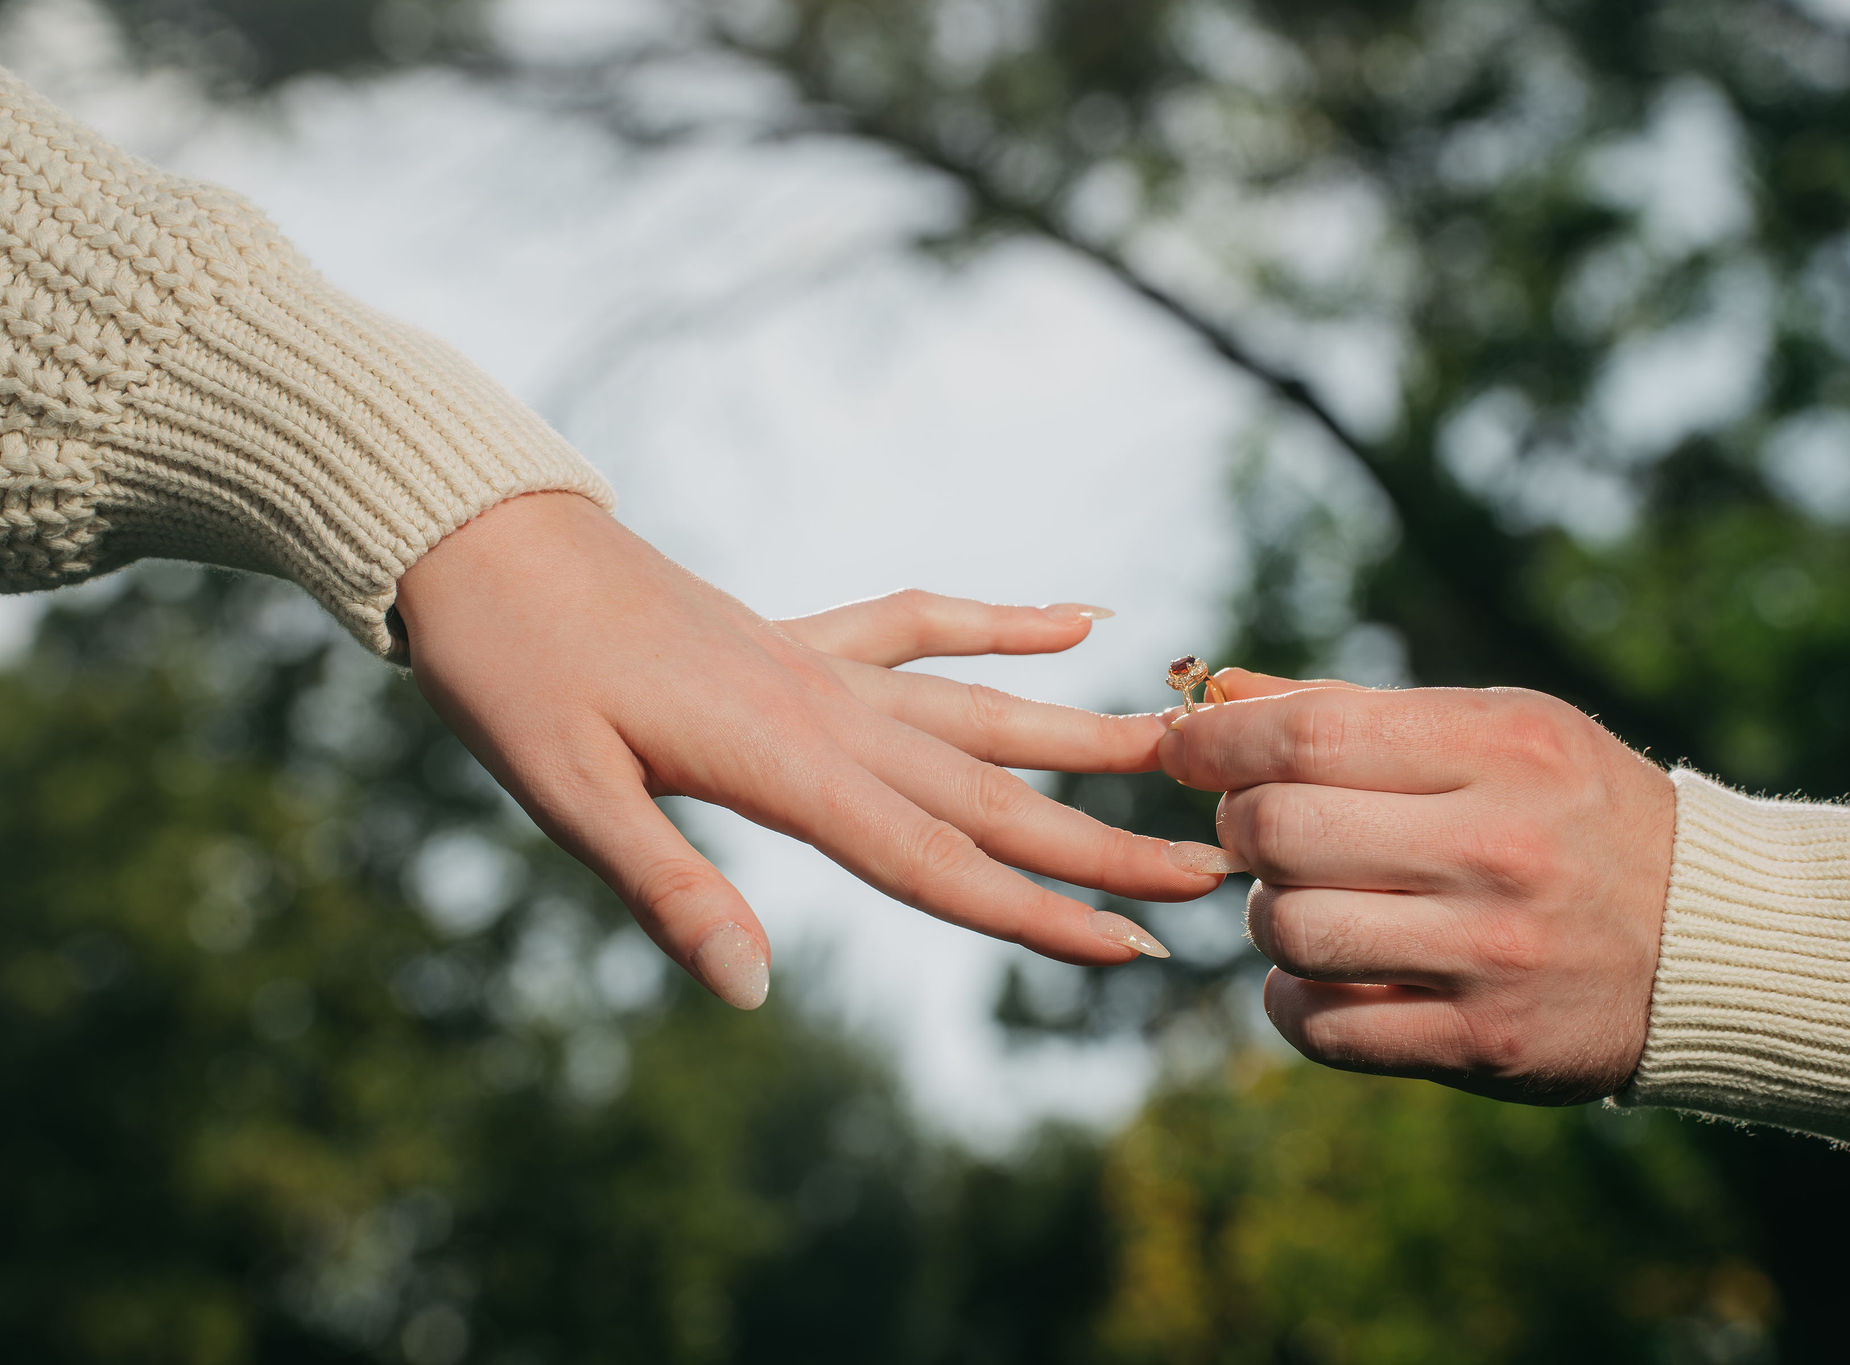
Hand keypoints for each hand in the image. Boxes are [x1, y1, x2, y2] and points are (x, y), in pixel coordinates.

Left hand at [395, 493, 1241, 1008]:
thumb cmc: (510, 675)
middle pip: (991, 794)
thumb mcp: (567, 795)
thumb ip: (669, 889)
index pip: (937, 860)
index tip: (1136, 951)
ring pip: (981, 711)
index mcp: (783, 763)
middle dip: (1102, 844)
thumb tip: (754, 993)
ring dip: (1083, 738)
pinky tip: (1079, 616)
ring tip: (1180, 749)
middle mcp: (830, 710)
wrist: (478, 540)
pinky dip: (1002, 624)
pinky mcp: (799, 634)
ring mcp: (824, 664)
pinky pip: (921, 624)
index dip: (1039, 916)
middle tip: (1211, 872)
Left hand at [1158, 669, 1676, 1103]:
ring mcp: (1490, 952)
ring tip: (1303, 900)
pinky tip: (1324, 974)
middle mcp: (1496, 847)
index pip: (1308, 735)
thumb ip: (1355, 711)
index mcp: (1500, 748)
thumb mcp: (1499, 728)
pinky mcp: (1482, 1041)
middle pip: (1279, 834)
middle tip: (1257, 829)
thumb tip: (1218, 690)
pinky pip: (1322, 1028)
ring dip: (1267, 916)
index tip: (1182, 748)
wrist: (1711, 940)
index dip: (1216, 742)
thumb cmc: (1576, 811)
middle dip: (1239, 828)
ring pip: (1290, 931)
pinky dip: (1293, 1000)